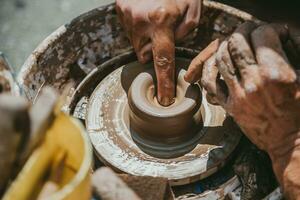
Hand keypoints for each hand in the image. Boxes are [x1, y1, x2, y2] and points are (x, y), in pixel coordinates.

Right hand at [116, 0, 200, 105]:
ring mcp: (127, 16)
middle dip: (154, 51)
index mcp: (162, 22)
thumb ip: (185, 34)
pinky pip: (129, 30)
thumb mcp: (193, 9)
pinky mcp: (119, 9)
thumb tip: (171, 48)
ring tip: (155, 20)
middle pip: (145, 54)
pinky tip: (146, 15)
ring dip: (146, 39)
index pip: (163, 61)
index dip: (164, 83)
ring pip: (136, 44)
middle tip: (163, 34)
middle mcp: (140, 22)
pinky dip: (138, 28)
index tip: (164, 99)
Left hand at [186, 22, 299, 198]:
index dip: (267, 28)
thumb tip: (280, 35)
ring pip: (221, 58)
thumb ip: (290, 55)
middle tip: (249, 32)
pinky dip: (209, 69)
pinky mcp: (229, 106)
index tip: (272, 33)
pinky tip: (216, 63)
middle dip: (243, 31)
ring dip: (226, 46)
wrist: (291, 141)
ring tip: (234, 44)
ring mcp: (238, 95)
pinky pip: (210, 83)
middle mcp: (254, 82)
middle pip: (237, 43)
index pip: (261, 35)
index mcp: (276, 74)